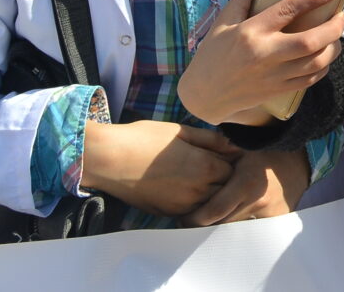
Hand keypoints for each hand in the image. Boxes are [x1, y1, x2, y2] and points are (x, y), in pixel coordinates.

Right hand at [78, 119, 238, 216]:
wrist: (108, 160)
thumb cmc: (143, 139)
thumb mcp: (181, 131)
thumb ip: (211, 140)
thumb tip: (235, 145)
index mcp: (204, 166)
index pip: (235, 170)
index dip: (233, 162)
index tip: (227, 154)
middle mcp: (197, 190)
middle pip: (225, 189)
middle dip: (225, 179)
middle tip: (217, 165)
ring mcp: (182, 205)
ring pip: (209, 204)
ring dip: (211, 193)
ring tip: (201, 177)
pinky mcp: (167, 213)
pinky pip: (191, 212)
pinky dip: (195, 203)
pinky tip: (186, 189)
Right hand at [176, 0, 343, 125]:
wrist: (203, 94)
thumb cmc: (213, 53)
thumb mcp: (223, 20)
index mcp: (250, 32)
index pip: (288, 10)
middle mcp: (264, 54)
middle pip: (310, 42)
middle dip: (334, 28)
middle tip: (343, 16)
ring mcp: (272, 76)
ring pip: (315, 63)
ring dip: (333, 48)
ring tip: (336, 35)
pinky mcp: (277, 91)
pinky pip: (309, 80)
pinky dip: (323, 67)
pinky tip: (324, 56)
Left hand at [187, 148, 310, 226]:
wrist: (298, 159)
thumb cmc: (262, 151)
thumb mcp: (238, 151)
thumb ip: (215, 164)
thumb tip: (187, 179)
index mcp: (245, 184)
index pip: (211, 213)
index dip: (193, 220)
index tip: (182, 220)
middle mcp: (258, 202)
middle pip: (220, 225)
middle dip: (203, 226)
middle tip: (189, 223)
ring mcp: (269, 214)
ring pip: (233, 230)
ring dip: (220, 227)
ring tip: (209, 221)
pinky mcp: (276, 221)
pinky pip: (250, 230)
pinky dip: (239, 227)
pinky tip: (233, 220)